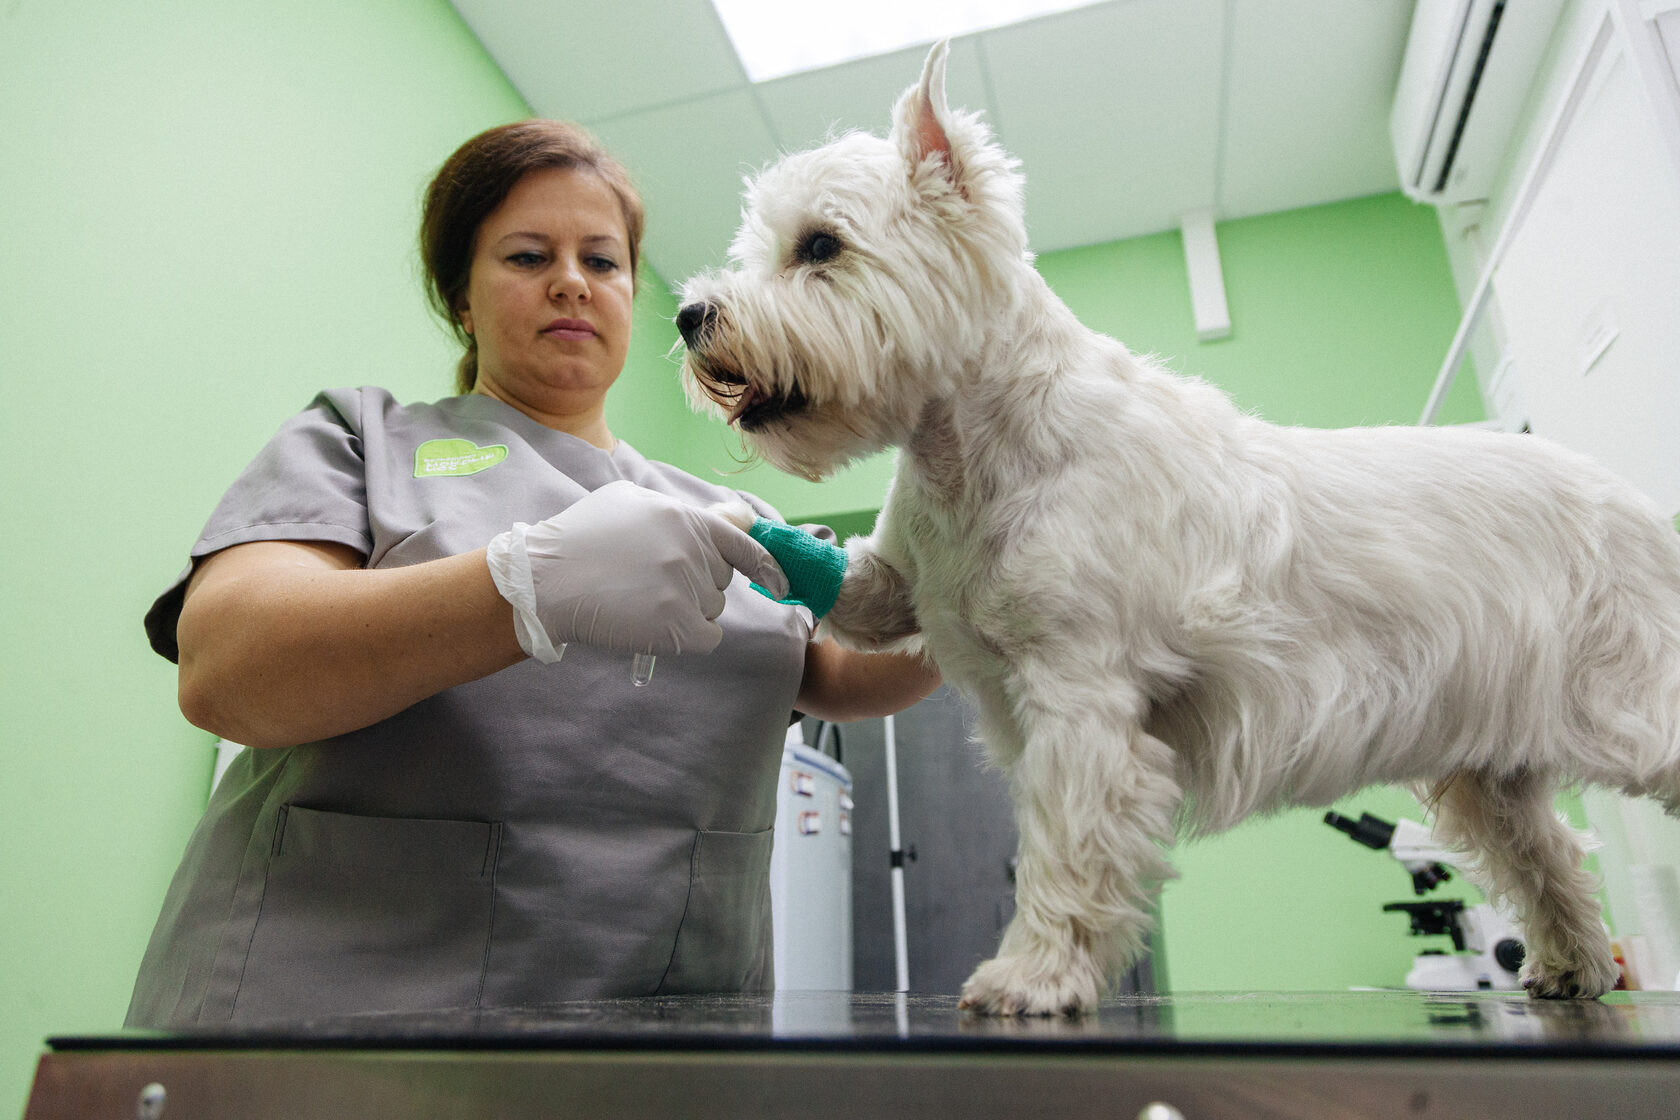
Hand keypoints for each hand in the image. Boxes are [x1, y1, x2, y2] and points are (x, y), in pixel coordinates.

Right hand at [487, 480, 787, 661]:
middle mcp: (693, 550)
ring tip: (639, 599)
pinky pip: (706, 637)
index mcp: (685, 518)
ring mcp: (686, 589)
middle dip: (698, 582)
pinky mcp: (677, 625)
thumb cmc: (580, 538)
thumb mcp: (629, 500)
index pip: (745, 543)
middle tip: (650, 580)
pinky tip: (653, 625)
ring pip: (712, 608)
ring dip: (687, 610)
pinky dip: (687, 638)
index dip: (767, 566)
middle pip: (721, 579)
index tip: (780, 582)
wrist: (544, 581)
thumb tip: (732, 517)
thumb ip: (681, 510)